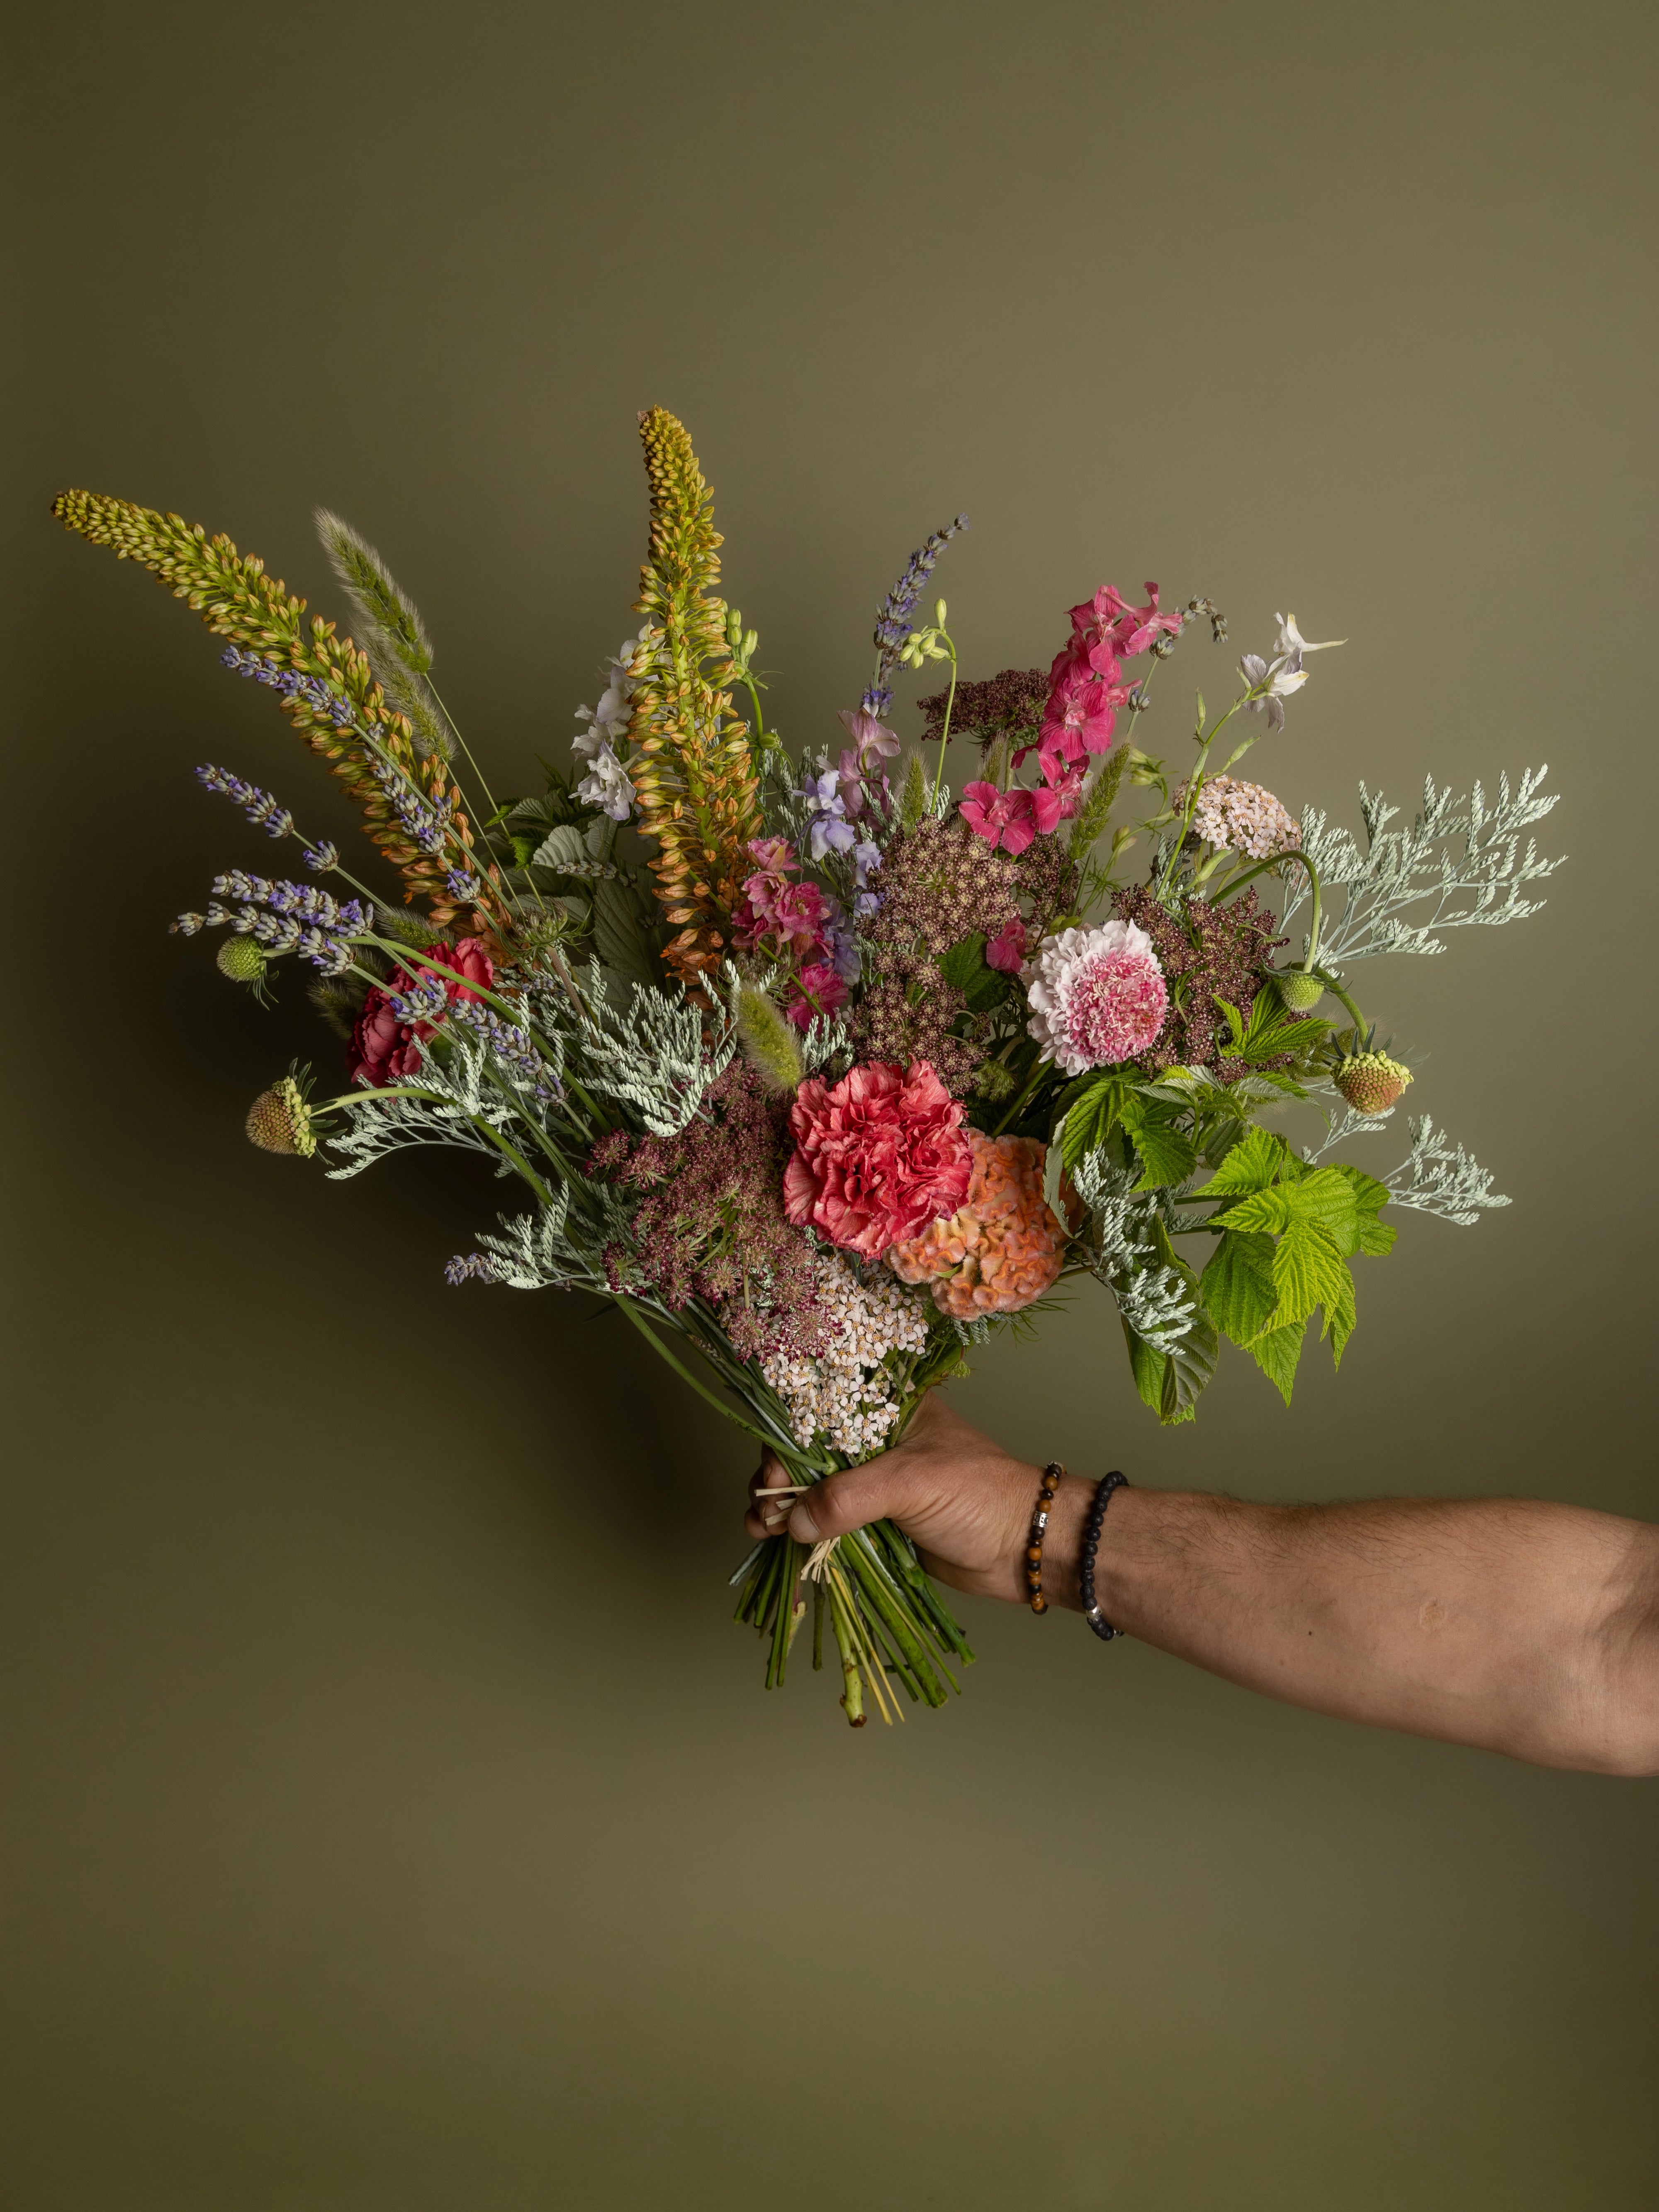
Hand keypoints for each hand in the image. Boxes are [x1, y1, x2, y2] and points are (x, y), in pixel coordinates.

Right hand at [744, 1392, 1096, 1608]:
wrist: (1026, 1547)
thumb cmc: (981, 1495)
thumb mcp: (913, 1482)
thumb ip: (850, 1497)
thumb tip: (795, 1520)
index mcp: (889, 1409)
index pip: (821, 1408)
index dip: (787, 1435)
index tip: (770, 1469)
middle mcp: (877, 1441)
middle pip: (808, 1451)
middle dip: (778, 1477)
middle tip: (764, 1507)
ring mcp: (875, 1483)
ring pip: (813, 1490)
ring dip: (783, 1508)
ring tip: (762, 1528)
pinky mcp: (877, 1522)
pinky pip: (828, 1523)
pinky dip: (801, 1533)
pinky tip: (778, 1544)